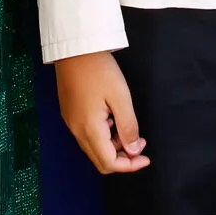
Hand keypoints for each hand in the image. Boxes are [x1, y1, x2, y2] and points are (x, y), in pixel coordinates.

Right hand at [54, 50, 148, 173]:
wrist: (74, 48)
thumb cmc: (98, 69)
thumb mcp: (121, 97)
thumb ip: (128, 127)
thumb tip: (134, 150)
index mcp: (89, 129)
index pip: (109, 163)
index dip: (130, 166)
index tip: (146, 157)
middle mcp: (76, 130)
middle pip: (100, 160)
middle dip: (122, 159)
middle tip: (139, 144)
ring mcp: (71, 122)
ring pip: (93, 148)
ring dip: (113, 147)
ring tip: (127, 128)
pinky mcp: (69, 113)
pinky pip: (87, 135)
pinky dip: (103, 136)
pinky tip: (112, 119)